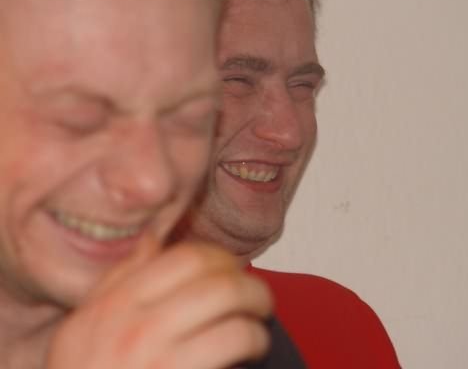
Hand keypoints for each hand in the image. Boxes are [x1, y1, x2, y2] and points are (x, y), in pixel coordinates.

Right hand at [46, 238, 271, 368]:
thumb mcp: (82, 329)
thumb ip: (118, 279)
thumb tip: (152, 238)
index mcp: (115, 306)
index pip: (186, 259)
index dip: (221, 259)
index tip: (230, 271)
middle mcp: (137, 329)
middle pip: (218, 284)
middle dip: (251, 287)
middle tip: (259, 300)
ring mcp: (160, 361)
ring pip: (232, 315)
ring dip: (257, 318)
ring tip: (258, 328)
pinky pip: (232, 347)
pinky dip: (253, 343)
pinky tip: (253, 352)